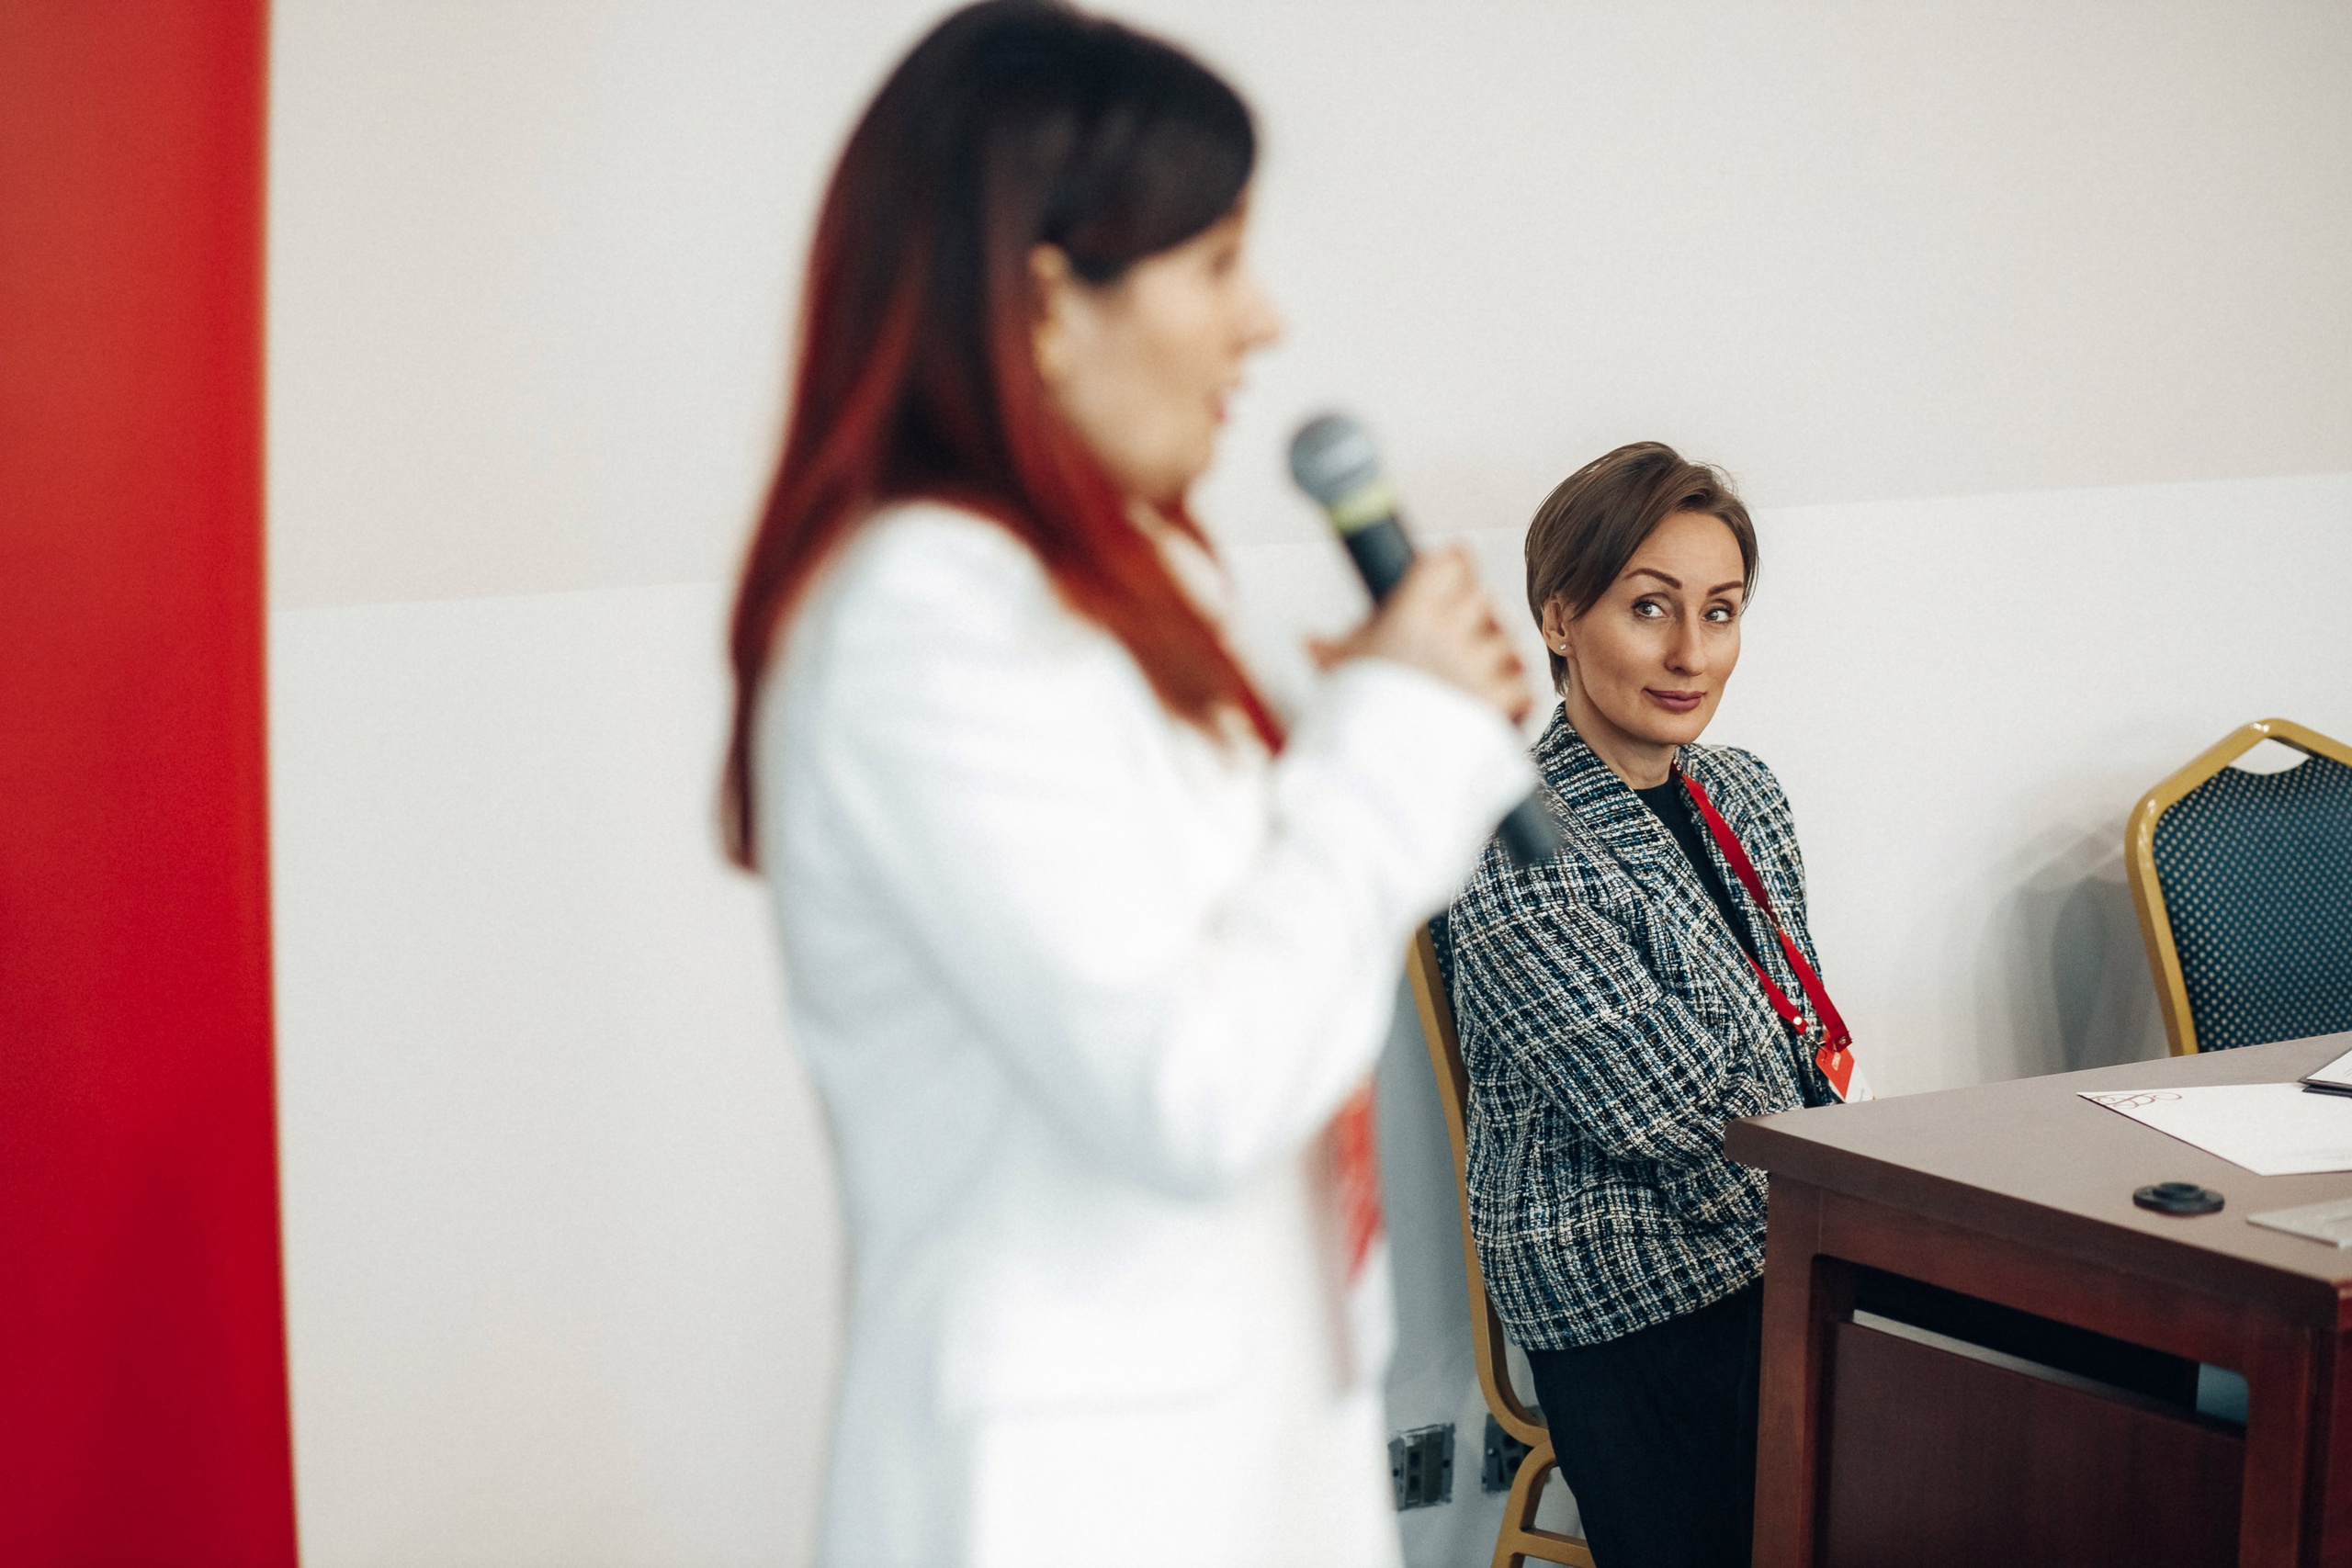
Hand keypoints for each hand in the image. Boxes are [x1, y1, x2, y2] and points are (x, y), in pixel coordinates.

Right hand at [1309, 548, 1532, 725]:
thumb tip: (1308, 641)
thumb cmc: (1354, 717)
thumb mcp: (1338, 673)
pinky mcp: (1499, 704)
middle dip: (1475, 614)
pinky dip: (1514, 697)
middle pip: (1483, 598)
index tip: (1456, 566)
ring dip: (1497, 658)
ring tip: (1474, 678)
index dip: (1455, 564)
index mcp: (1410, 614)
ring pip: (1508, 643)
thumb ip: (1332, 649)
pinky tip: (1492, 707)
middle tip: (1461, 634)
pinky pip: (1523, 686)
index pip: (1448, 564)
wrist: (1376, 771)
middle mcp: (1448, 634)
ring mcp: (1478, 668)